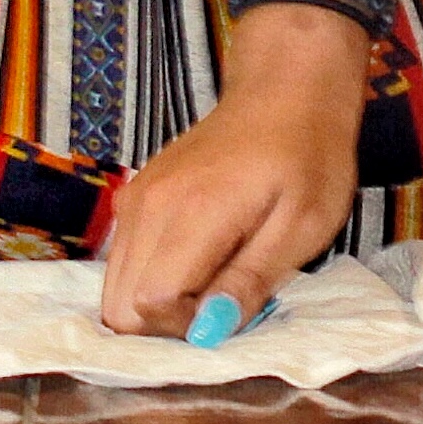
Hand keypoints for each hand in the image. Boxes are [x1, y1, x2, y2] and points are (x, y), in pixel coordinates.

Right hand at [94, 1, 367, 340]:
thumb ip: (250, 280)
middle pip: (120, 307)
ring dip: (156, 305)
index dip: (186, 327)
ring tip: (214, 282)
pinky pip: (124, 261)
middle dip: (166, 326)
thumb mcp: (303, 226)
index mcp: (192, 213)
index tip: (230, 310)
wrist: (287, 90)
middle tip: (221, 305)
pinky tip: (197, 261)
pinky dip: (151, 278)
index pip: (148, 305)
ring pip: (114, 290)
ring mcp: (136, 197)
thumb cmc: (308, 155)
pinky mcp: (136, 195)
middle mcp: (148, 205)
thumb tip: (206, 333)